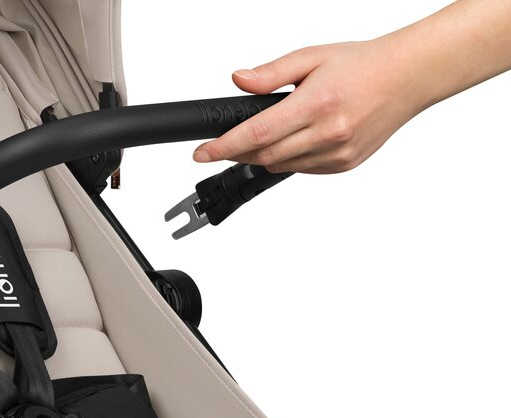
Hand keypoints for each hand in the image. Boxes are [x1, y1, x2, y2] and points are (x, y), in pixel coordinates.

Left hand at [193, 38, 426, 173]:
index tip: (201, 153)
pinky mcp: (343, 166)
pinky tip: (299, 138)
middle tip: (223, 144)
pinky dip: (289, 159)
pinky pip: (301, 170)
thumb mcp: (312, 57)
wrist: (407, 78)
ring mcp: (337, 154)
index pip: (256, 133)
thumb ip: (271, 73)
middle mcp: (328, 133)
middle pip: (264, 155)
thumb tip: (238, 81)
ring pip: (280, 166)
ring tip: (270, 132)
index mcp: (317, 103)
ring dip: (264, 155)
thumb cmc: (362, 65)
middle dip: (237, 152)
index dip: (223, 146)